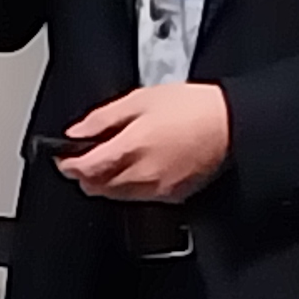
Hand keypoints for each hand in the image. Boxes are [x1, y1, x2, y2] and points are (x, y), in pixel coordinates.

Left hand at [54, 84, 230, 202]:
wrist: (234, 125)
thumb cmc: (194, 107)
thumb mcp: (142, 99)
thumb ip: (104, 118)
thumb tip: (76, 131)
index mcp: (131, 148)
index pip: (84, 169)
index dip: (68, 164)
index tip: (63, 156)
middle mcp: (142, 175)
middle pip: (96, 186)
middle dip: (84, 174)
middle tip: (84, 157)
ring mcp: (158, 190)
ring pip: (115, 196)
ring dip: (104, 182)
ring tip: (110, 160)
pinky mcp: (173, 197)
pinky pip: (138, 198)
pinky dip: (128, 187)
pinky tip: (135, 169)